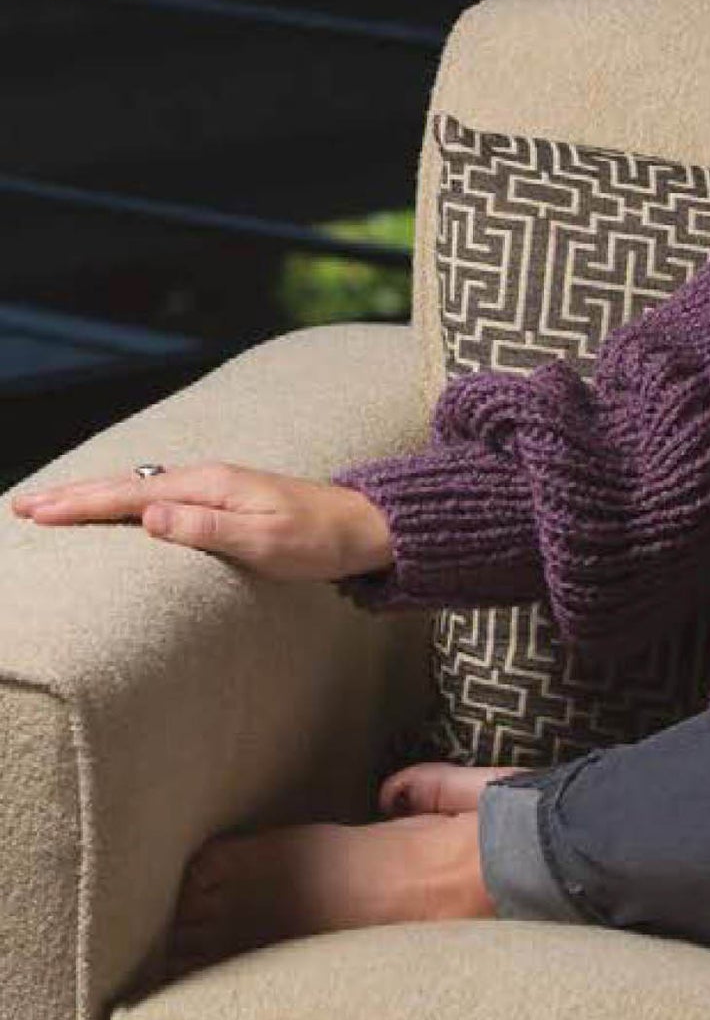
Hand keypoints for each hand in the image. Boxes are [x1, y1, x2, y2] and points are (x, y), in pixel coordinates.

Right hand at [10, 463, 393, 582]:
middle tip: (22, 505)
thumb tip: (149, 516)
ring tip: (52, 504)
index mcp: (210, 486)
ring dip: (93, 495)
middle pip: (125, 485)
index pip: (130, 496)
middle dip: (72, 495)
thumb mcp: (266, 541)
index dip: (80, 505)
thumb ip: (207, 528)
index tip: (36, 512)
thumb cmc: (319, 540)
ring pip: (138, 487)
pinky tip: (114, 506)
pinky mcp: (222, 498)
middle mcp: (207, 478)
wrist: (365, 526)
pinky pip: (158, 494)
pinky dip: (124, 498)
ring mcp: (214, 486)